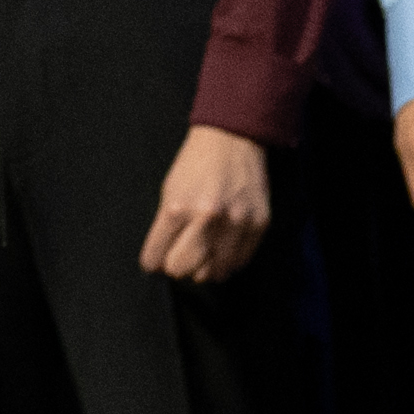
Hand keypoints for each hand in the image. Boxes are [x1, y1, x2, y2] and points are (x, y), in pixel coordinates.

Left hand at [142, 124, 274, 287]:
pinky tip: (223, 248)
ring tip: (204, 252)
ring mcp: (235, 224)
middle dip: (177, 266)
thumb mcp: (169, 190)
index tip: (158, 258)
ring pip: (212, 274)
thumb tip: (163, 262)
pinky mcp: (258, 226)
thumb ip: (165, 227)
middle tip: (182, 254)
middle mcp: (206, 219)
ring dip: (205, 268)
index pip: (155, 259)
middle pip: (182, 271)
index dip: (154, 260)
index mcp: (177, 208)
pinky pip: (238, 263)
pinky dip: (228, 261)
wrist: (232, 140)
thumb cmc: (195, 165)